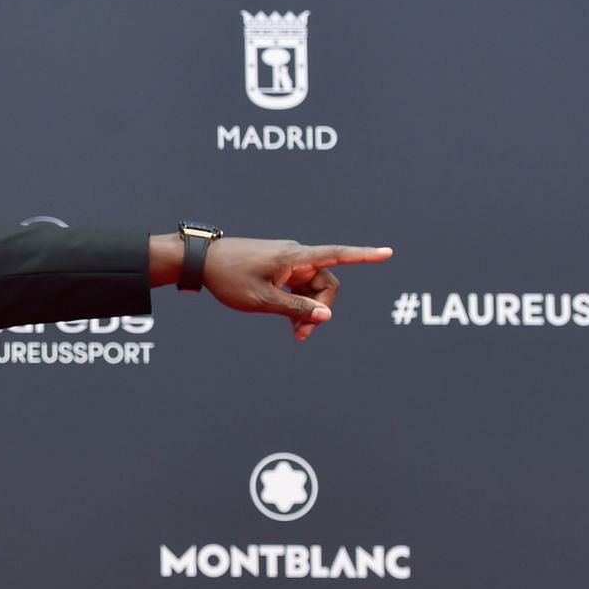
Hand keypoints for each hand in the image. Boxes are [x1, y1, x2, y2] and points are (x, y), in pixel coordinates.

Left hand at [201, 238, 393, 341]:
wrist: (200, 261)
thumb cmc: (229, 277)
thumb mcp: (262, 300)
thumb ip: (296, 309)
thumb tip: (326, 316)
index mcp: (295, 257)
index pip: (337, 255)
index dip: (364, 257)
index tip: (388, 253)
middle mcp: (295, 255)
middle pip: (325, 283)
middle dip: (320, 309)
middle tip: (301, 335)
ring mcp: (286, 261)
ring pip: (311, 288)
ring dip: (307, 310)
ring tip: (294, 334)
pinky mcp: (278, 267)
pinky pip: (298, 286)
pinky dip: (297, 303)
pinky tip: (289, 321)